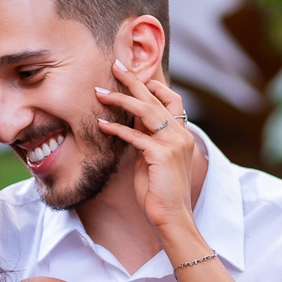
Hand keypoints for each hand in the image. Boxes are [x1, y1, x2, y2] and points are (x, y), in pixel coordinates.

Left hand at [95, 61, 198, 239]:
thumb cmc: (159, 190)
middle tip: (116, 65)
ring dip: (121, 100)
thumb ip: (146, 137)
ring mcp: (173, 144)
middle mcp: (180, 135)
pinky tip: (101, 124)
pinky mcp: (161, 155)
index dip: (154, 86)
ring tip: (100, 92)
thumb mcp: (151, 157)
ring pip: (146, 111)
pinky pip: (135, 136)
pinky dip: (116, 129)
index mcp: (181, 134)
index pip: (172, 100)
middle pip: (156, 99)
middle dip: (134, 81)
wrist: (172, 215)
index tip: (134, 75)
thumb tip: (130, 120)